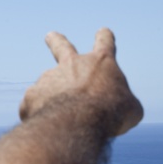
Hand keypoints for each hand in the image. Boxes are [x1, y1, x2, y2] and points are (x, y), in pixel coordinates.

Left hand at [19, 28, 142, 135]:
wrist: (77, 122)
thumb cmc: (110, 114)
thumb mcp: (130, 110)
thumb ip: (123, 105)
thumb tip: (118, 111)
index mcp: (100, 63)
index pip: (105, 44)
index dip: (105, 38)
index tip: (103, 31)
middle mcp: (72, 64)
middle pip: (62, 46)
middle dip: (56, 41)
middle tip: (50, 36)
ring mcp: (48, 78)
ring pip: (48, 88)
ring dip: (51, 100)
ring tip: (61, 121)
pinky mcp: (32, 95)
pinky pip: (36, 109)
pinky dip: (42, 119)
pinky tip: (50, 132)